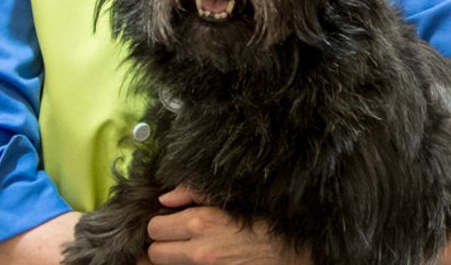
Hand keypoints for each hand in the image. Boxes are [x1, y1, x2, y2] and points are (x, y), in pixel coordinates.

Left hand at [147, 186, 309, 264]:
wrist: (296, 251)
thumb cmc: (267, 221)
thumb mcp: (233, 199)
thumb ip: (195, 193)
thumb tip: (166, 199)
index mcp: (202, 223)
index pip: (155, 227)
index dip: (162, 223)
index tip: (173, 222)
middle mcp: (200, 251)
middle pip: (155, 253)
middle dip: (164, 244)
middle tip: (179, 239)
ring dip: (174, 260)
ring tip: (191, 250)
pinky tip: (204, 259)